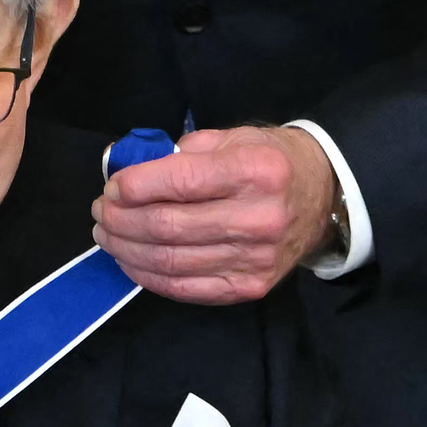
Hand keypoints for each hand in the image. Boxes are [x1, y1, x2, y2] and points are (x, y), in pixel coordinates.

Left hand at [91, 124, 335, 304]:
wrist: (324, 196)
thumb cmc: (271, 161)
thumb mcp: (233, 138)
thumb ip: (182, 154)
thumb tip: (129, 174)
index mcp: (254, 172)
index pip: (179, 183)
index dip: (133, 187)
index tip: (113, 186)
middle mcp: (259, 218)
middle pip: (167, 227)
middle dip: (121, 220)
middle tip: (101, 211)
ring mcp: (255, 259)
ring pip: (170, 262)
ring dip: (126, 250)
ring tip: (108, 235)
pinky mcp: (249, 288)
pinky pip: (185, 288)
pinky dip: (148, 275)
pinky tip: (131, 259)